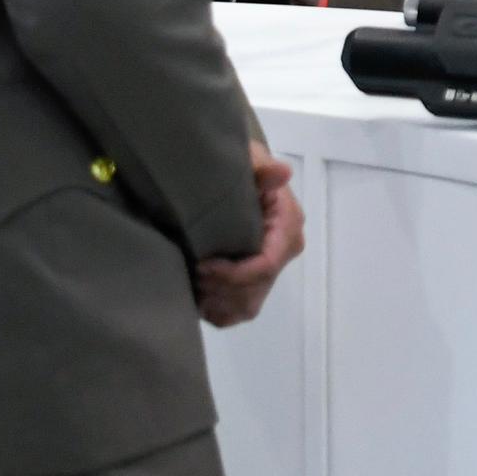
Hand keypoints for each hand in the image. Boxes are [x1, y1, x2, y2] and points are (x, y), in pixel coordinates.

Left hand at [195, 143, 304, 327]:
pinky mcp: (254, 286)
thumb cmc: (239, 169)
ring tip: (192, 282)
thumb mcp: (248, 162)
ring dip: (216, 300)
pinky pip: (237, 314)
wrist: (234, 180)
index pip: (267, 265)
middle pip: (254, 290)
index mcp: (287, 227)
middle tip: (190, 272)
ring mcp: (269, 273)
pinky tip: (198, 294)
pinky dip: (216, 310)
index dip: (233, 273)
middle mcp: (283, 253)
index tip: (201, 264)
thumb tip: (282, 171)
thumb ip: (261, 169)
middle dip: (220, 287)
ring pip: (246, 307)